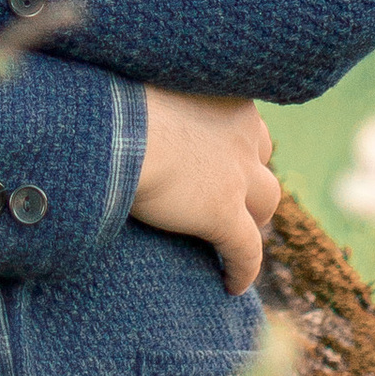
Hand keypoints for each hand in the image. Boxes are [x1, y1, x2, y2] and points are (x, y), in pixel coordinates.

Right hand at [132, 89, 278, 294]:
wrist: (113, 127)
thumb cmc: (110, 101)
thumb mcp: (140, 90)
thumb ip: (151, 106)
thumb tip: (127, 117)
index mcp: (223, 96)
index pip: (244, 127)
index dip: (233, 149)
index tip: (216, 162)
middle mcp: (241, 134)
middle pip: (260, 164)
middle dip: (249, 185)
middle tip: (225, 200)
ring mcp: (237, 175)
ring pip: (264, 204)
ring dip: (251, 220)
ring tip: (232, 239)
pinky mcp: (224, 213)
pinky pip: (246, 250)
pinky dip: (243, 269)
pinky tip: (232, 285)